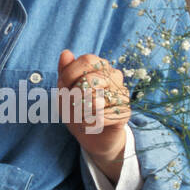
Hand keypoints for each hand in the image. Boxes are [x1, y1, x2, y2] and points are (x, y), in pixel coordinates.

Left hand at [57, 49, 130, 181]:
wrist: (92, 136)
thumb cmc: (77, 109)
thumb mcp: (65, 91)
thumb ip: (64, 73)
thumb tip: (66, 53)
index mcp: (100, 66)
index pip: (87, 60)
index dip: (70, 74)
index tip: (64, 88)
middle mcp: (114, 76)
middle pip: (91, 79)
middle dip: (74, 96)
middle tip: (73, 105)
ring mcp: (122, 93)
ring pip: (97, 100)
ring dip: (82, 111)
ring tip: (81, 115)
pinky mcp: (125, 112)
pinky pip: (104, 116)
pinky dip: (92, 122)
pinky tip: (91, 123)